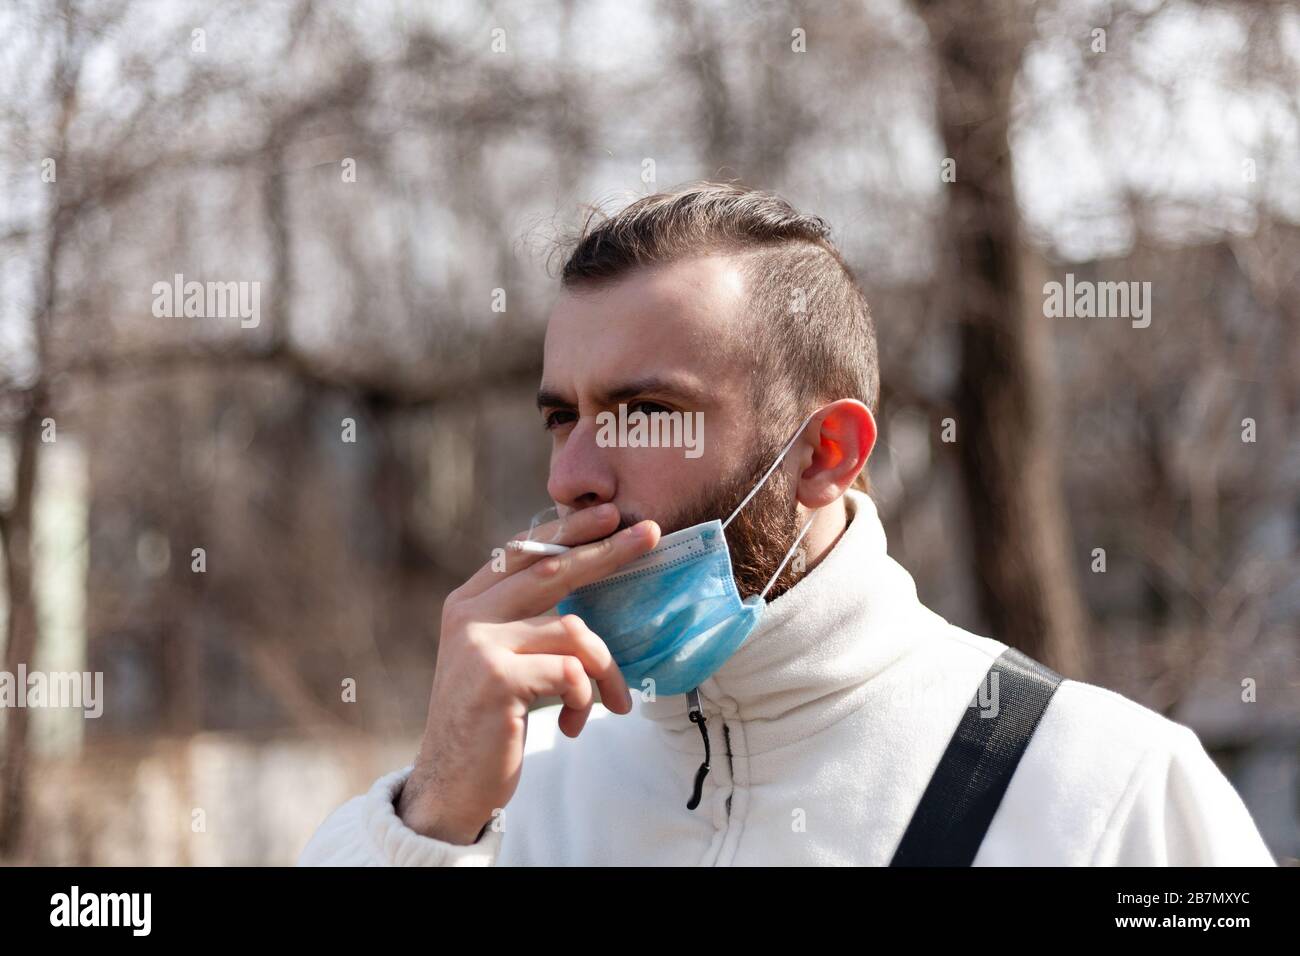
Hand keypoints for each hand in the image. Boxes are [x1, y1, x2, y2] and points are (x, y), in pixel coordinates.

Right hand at [396, 503, 659, 843]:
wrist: (450, 786)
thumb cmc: (491, 721)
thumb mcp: (501, 659)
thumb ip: (526, 620)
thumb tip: (585, 576)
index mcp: (468, 603)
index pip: (523, 551)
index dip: (568, 531)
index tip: (611, 514)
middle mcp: (468, 616)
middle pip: (552, 570)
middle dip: (607, 552)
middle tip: (652, 535)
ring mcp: (479, 645)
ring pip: (575, 632)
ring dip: (607, 671)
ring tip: (613, 703)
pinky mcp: (496, 679)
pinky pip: (572, 672)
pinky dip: (585, 699)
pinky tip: (571, 725)